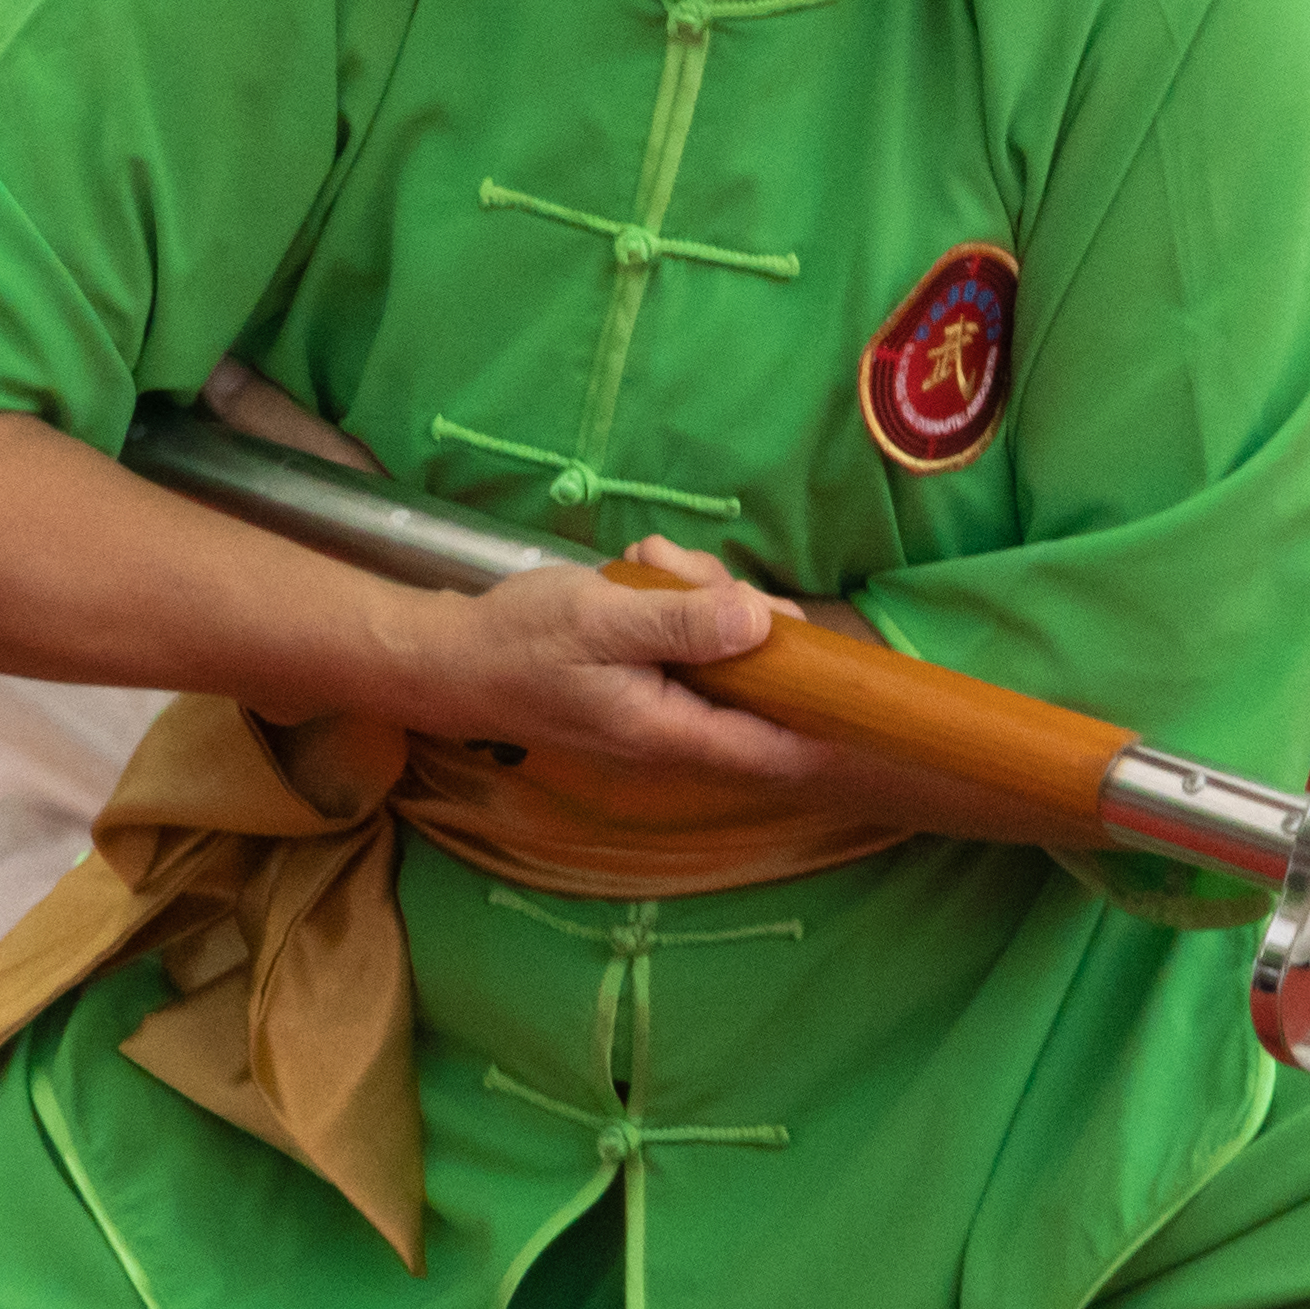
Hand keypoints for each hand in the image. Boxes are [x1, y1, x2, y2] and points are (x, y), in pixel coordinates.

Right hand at [385, 534, 823, 781]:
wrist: (444, 658)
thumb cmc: (518, 642)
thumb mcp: (601, 617)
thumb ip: (680, 624)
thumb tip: (761, 624)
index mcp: (670, 731)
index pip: (774, 749)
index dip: (826, 723)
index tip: (864, 683)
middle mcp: (673, 730)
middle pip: (752, 680)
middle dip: (742, 615)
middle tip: (684, 570)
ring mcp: (657, 705)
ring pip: (720, 647)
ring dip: (698, 594)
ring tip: (649, 559)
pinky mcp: (641, 679)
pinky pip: (684, 638)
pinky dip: (670, 597)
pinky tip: (637, 567)